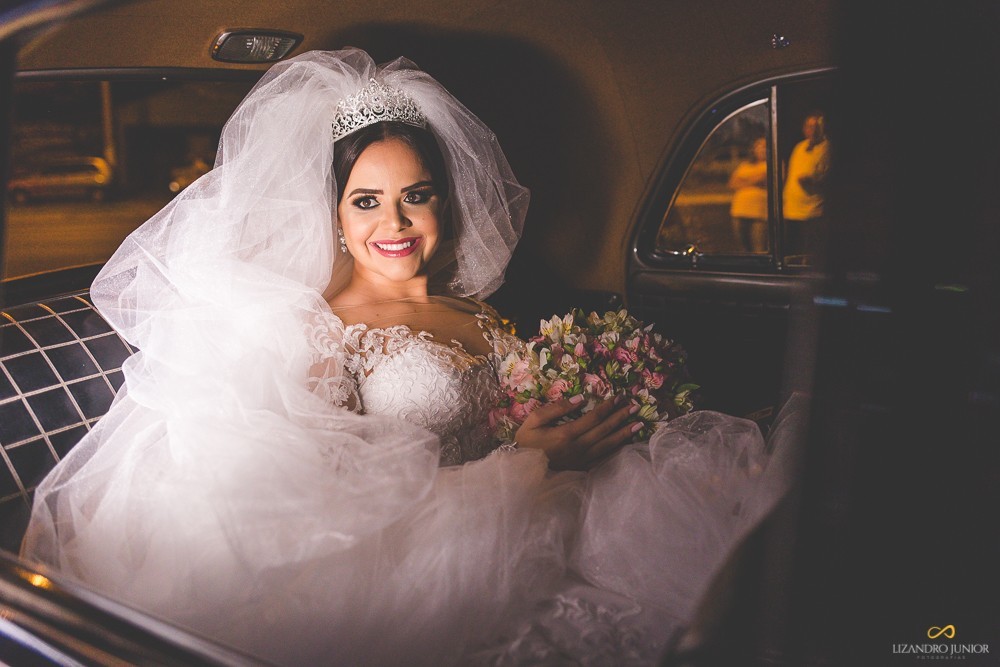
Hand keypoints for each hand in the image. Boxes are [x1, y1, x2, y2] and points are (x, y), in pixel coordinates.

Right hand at [514, 395, 640, 470]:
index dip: (608, 407)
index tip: (619, 397)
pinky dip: (616, 449)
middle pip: (605, 430)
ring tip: (639, 424)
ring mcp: (582, 460)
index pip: (593, 417)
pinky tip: (625, 443)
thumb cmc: (526, 442)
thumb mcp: (534, 420)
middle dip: (621, 417)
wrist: (522, 471)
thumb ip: (556, 408)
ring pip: (608, 445)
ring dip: (624, 433)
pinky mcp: (582, 468)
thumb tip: (580, 398)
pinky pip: (603, 457)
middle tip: (636, 406)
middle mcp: (578, 447)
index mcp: (567, 434)